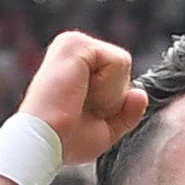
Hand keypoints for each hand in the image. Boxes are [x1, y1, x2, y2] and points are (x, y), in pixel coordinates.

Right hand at [22, 34, 146, 166]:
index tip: (82, 114)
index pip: (119, 76)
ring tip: (80, 101)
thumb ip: (126, 113)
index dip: (112, 104)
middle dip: (112, 99)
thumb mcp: (105, 130)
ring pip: (123, 64)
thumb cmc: (65, 140)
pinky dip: (107, 87)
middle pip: (124, 69)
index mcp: (77, 63)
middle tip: (81, 110)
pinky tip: (80, 93)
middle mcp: (74, 47)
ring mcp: (74, 42)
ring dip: (109, 95)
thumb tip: (140, 94)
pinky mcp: (77, 43)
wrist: (43, 142)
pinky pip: (118, 62)